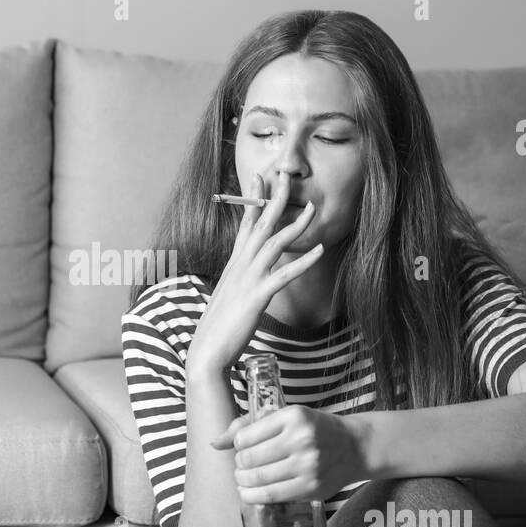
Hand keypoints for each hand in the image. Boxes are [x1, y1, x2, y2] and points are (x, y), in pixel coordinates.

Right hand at [185, 170, 323, 375]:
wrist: (206, 351)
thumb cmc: (217, 327)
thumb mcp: (228, 297)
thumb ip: (239, 282)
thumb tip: (246, 276)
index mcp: (234, 264)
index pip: (244, 224)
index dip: (253, 200)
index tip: (260, 178)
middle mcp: (240, 266)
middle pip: (260, 224)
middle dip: (274, 198)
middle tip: (286, 174)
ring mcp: (247, 280)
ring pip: (274, 243)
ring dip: (296, 224)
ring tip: (314, 209)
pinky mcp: (256, 297)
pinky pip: (283, 274)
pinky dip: (302, 261)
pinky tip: (319, 251)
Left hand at [210, 405, 374, 504]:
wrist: (353, 447)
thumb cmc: (313, 429)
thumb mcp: (285, 417)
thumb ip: (248, 426)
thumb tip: (215, 443)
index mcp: (293, 416)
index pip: (245, 437)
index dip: (238, 445)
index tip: (244, 447)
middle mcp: (301, 439)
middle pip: (248, 459)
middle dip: (239, 465)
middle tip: (243, 466)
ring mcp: (308, 466)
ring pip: (257, 479)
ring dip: (243, 482)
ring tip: (244, 479)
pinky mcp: (311, 488)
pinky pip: (271, 496)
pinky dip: (253, 496)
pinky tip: (250, 492)